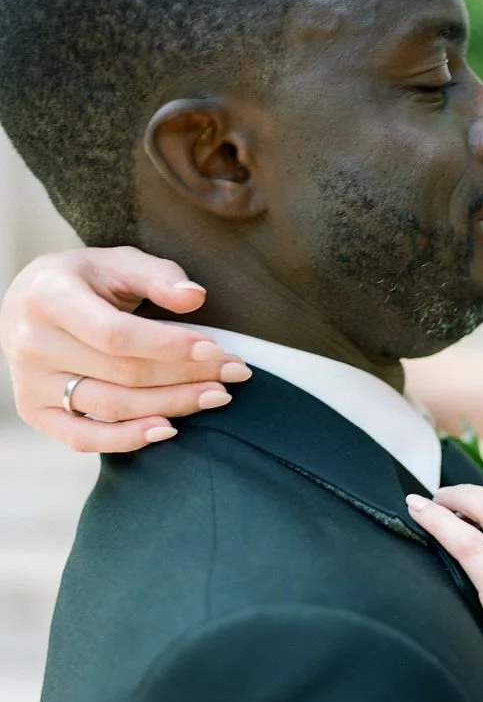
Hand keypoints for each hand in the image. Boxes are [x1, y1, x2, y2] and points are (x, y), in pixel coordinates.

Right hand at [0, 246, 250, 452]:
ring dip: (173, 406)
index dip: (170, 347)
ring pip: (113, 406)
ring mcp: (29, 382)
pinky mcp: (34, 411)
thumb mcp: (117, 262)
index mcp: (48, 298)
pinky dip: (127, 440)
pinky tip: (168, 430)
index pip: (116, 335)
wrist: (29, 304)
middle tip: (235, 374)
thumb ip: (158, 275)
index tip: (216, 350)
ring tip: (218, 396)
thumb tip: (195, 297)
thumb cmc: (84, 281)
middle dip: (187, 376)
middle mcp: (31, 343)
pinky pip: (83, 438)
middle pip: (123, 374)